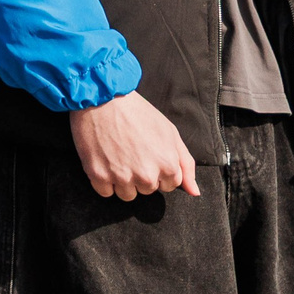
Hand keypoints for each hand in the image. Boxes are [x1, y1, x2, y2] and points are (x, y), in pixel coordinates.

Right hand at [67, 91, 198, 200]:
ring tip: (117, 156)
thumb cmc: (137, 112)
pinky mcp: (98, 175)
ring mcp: (122, 177)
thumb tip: (194, 192)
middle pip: (147, 190)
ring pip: (127, 194)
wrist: (103, 98)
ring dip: (122, 181)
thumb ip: (185, 164)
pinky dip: (103, 180)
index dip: (159, 169)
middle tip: (131, 151)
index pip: (169, 185)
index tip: (148, 154)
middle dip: (141, 175)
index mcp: (167, 166)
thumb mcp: (170, 132)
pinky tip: (104, 161)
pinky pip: (105, 192)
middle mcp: (146, 176)